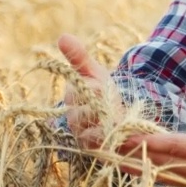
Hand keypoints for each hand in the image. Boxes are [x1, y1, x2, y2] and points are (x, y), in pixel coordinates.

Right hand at [58, 33, 112, 149]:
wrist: (112, 116)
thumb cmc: (100, 92)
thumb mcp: (94, 73)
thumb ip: (79, 57)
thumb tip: (63, 37)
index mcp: (72, 97)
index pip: (83, 92)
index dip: (97, 89)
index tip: (104, 87)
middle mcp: (73, 118)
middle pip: (86, 114)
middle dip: (103, 109)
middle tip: (114, 107)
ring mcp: (82, 135)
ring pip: (93, 132)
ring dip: (109, 127)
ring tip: (120, 122)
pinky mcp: (92, 149)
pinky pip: (100, 146)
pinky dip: (113, 140)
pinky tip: (122, 135)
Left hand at [118, 86, 185, 186]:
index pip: (174, 146)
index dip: (149, 141)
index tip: (126, 135)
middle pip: (159, 161)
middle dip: (131, 153)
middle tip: (104, 144)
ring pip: (160, 173)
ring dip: (135, 166)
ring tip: (110, 157)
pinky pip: (168, 179)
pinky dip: (149, 173)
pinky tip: (134, 169)